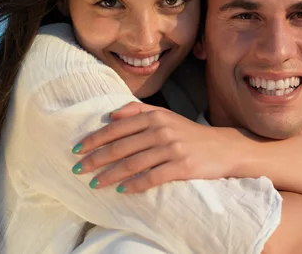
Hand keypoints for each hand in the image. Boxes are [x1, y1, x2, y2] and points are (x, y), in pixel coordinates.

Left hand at [72, 102, 247, 192]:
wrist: (224, 148)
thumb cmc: (190, 133)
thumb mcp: (167, 116)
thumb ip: (139, 111)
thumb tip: (111, 115)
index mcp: (155, 116)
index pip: (117, 128)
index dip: (95, 139)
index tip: (77, 149)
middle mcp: (162, 130)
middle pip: (121, 146)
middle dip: (96, 159)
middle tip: (78, 170)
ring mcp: (172, 148)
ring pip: (133, 163)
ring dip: (110, 175)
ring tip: (95, 184)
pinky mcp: (182, 166)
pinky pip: (152, 177)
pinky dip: (134, 185)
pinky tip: (122, 190)